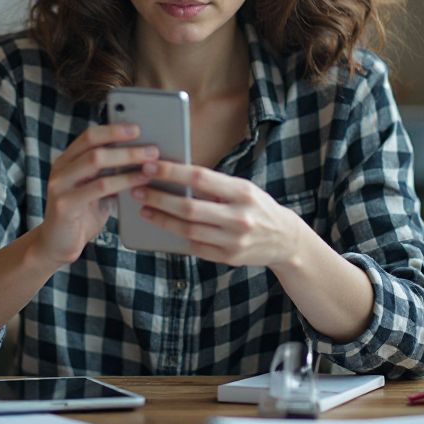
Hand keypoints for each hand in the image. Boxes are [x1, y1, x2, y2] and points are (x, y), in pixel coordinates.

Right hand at [36, 123, 158, 265]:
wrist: (57, 246)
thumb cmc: (82, 216)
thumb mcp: (96, 189)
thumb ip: (109, 173)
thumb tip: (142, 157)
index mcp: (67, 160)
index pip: (90, 135)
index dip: (114, 129)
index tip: (138, 127)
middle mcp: (60, 168)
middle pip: (93, 144)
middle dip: (125, 143)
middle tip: (152, 147)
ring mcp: (59, 185)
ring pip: (96, 161)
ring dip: (128, 159)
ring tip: (151, 162)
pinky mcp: (64, 204)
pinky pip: (99, 187)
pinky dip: (122, 181)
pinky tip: (139, 181)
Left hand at [131, 162, 303, 267]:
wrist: (285, 240)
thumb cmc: (257, 207)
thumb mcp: (243, 189)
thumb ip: (214, 185)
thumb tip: (175, 175)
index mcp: (242, 192)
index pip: (200, 178)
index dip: (172, 172)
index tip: (150, 166)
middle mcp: (239, 217)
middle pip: (189, 207)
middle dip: (158, 197)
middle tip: (137, 189)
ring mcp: (233, 240)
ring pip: (187, 229)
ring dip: (161, 218)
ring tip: (144, 209)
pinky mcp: (228, 258)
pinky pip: (194, 246)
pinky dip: (176, 236)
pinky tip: (162, 225)